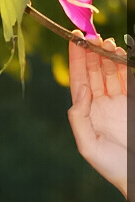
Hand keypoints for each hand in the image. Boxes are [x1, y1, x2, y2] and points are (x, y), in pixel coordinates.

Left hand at [67, 29, 134, 201]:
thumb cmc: (112, 166)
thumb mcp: (88, 146)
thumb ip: (79, 119)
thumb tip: (78, 93)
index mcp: (87, 113)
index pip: (79, 80)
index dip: (76, 59)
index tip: (73, 39)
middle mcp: (101, 104)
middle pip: (94, 71)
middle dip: (92, 52)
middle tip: (90, 35)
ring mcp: (119, 102)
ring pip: (112, 71)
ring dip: (108, 56)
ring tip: (105, 42)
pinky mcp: (134, 101)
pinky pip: (129, 78)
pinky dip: (125, 65)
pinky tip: (120, 53)